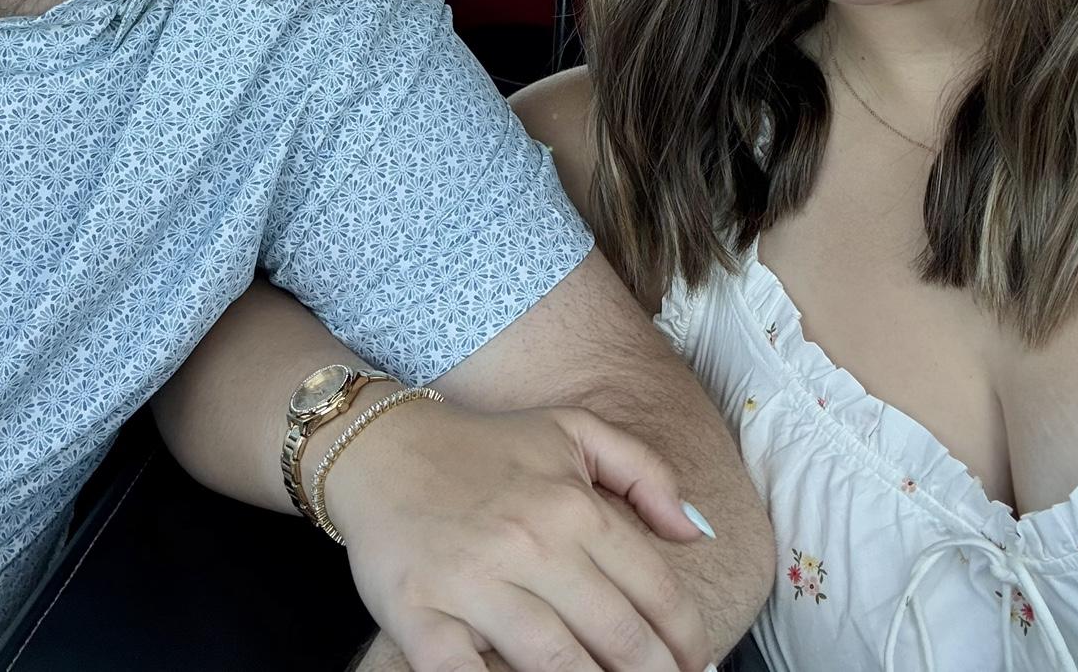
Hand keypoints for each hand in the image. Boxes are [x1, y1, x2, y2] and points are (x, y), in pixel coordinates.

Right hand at [324, 398, 716, 671]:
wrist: (380, 447)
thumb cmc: (483, 447)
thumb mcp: (570, 430)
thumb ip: (644, 470)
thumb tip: (697, 532)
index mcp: (572, 504)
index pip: (655, 591)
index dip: (686, 641)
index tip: (696, 665)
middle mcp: (530, 542)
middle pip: (617, 638)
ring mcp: (473, 582)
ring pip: (557, 667)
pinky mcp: (420, 615)